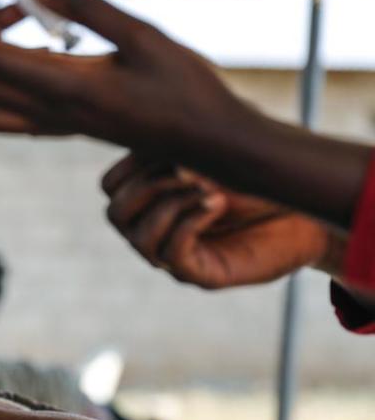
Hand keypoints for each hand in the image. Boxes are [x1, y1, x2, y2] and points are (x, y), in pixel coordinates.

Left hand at [0, 0, 256, 156]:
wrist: (209, 140)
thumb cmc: (186, 87)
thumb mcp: (143, 35)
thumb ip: (87, 7)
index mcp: (64, 88)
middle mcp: (50, 112)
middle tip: (24, 1)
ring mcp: (56, 124)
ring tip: (36, 30)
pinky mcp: (66, 127)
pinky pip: (15, 110)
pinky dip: (17, 77)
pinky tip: (58, 51)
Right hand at [101, 155, 331, 288]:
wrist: (308, 212)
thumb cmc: (261, 178)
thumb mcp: (213, 152)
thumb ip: (175, 146)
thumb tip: (152, 144)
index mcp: (150, 197)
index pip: (111, 185)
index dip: (133, 162)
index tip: (173, 144)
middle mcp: (154, 228)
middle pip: (115, 213)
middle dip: (147, 185)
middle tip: (187, 169)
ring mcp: (174, 254)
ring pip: (139, 238)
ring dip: (170, 204)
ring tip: (207, 188)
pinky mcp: (200, 275)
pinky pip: (172, 254)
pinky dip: (189, 222)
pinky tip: (217, 202)